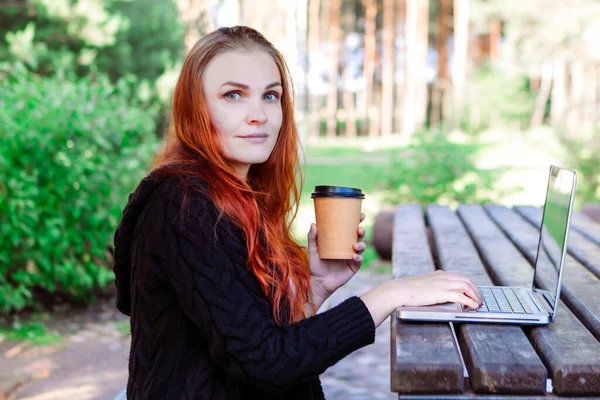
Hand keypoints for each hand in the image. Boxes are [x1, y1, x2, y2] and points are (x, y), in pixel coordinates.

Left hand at [308, 213, 366, 307]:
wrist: (319, 282)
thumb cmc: (316, 265)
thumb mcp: (312, 250)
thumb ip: (312, 238)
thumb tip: (313, 224)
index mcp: (340, 240)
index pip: (350, 228)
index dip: (357, 221)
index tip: (361, 215)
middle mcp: (348, 247)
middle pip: (358, 236)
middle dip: (361, 231)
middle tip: (359, 229)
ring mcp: (352, 257)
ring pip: (361, 247)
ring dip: (361, 244)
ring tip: (355, 245)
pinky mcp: (353, 267)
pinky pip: (359, 261)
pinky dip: (358, 258)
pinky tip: (354, 256)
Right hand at [360, 270, 481, 327]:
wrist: (399, 290)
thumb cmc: (407, 290)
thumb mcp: (423, 284)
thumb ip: (432, 286)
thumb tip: (436, 293)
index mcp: (439, 274)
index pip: (461, 277)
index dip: (470, 285)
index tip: (474, 293)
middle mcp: (443, 277)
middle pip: (467, 280)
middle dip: (476, 290)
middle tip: (479, 300)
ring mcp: (443, 284)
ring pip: (467, 286)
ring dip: (475, 296)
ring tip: (477, 304)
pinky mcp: (441, 293)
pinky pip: (461, 296)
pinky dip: (469, 301)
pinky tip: (472, 307)